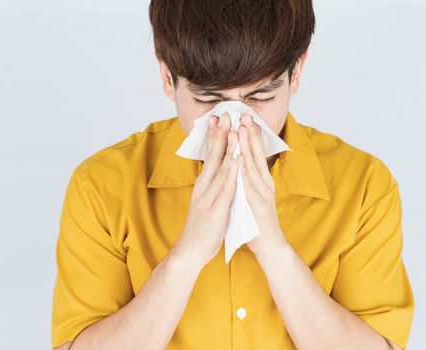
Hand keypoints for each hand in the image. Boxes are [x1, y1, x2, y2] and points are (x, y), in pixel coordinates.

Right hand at [174, 113, 239, 268]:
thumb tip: (221, 171)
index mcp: (204, 184)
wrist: (190, 251)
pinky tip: (235, 161)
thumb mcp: (206, 201)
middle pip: (212, 156)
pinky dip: (230, 174)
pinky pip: (225, 190)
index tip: (219, 117)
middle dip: (218, 134)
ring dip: (225, 148)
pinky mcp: (215, 210)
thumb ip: (213, 186)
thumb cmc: (202, 226)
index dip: (214, 136)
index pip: (210, 155)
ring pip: (219, 169)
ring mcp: (208, 197)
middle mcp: (204, 187)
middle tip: (223, 114)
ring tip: (232, 130)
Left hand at [237, 113, 287, 256]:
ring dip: (248, 147)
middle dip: (250, 134)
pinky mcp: (258, 205)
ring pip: (253, 166)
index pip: (254, 154)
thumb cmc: (257, 221)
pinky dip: (244, 172)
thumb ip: (248, 181)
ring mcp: (262, 194)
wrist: (269, 245)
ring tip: (242, 129)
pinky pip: (249, 186)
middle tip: (245, 115)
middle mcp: (263, 183)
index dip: (250, 136)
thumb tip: (240, 165)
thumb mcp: (251, 195)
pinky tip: (240, 160)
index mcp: (260, 180)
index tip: (243, 118)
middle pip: (256, 155)